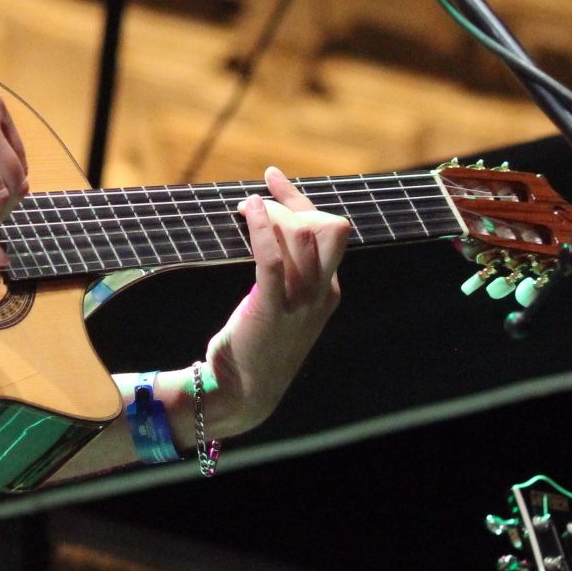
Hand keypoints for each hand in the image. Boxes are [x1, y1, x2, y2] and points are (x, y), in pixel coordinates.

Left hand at [206, 166, 348, 434]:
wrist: (243, 392)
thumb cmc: (256, 343)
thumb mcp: (283, 304)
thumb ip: (287, 272)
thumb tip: (269, 226)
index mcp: (329, 290)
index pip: (329, 231)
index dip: (300, 200)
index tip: (272, 178)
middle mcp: (322, 293)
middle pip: (329, 228)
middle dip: (292, 205)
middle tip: (254, 207)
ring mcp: (301, 303)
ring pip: (301, 237)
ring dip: (270, 213)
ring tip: (242, 210)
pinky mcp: (273, 309)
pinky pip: (273, 259)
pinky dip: (262, 228)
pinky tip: (247, 210)